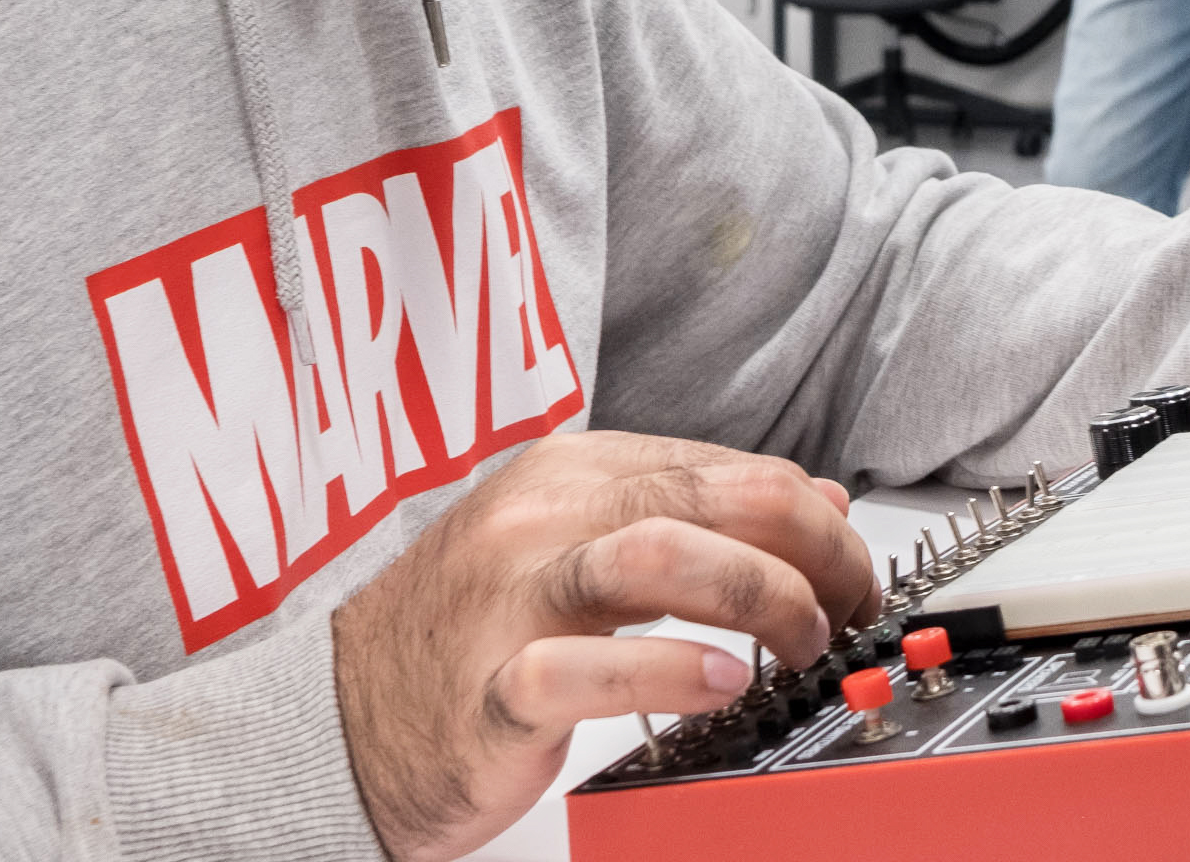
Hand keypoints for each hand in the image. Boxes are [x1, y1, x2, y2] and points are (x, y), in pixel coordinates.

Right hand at [332, 430, 878, 861]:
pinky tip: (721, 684)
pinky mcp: (490, 688)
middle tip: (846, 605)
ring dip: (759, 596)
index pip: (726, 467)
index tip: (852, 566)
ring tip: (799, 642)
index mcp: (570, 473)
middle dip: (809, 549)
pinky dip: (669, 671)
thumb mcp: (578, 550)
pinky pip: (583, 666)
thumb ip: (691, 518)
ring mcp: (510, 599)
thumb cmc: (468, 639)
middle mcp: (541, 519)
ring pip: (659, 554)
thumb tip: (820, 501)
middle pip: (711, 498)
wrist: (337, 723)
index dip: (812, 516)